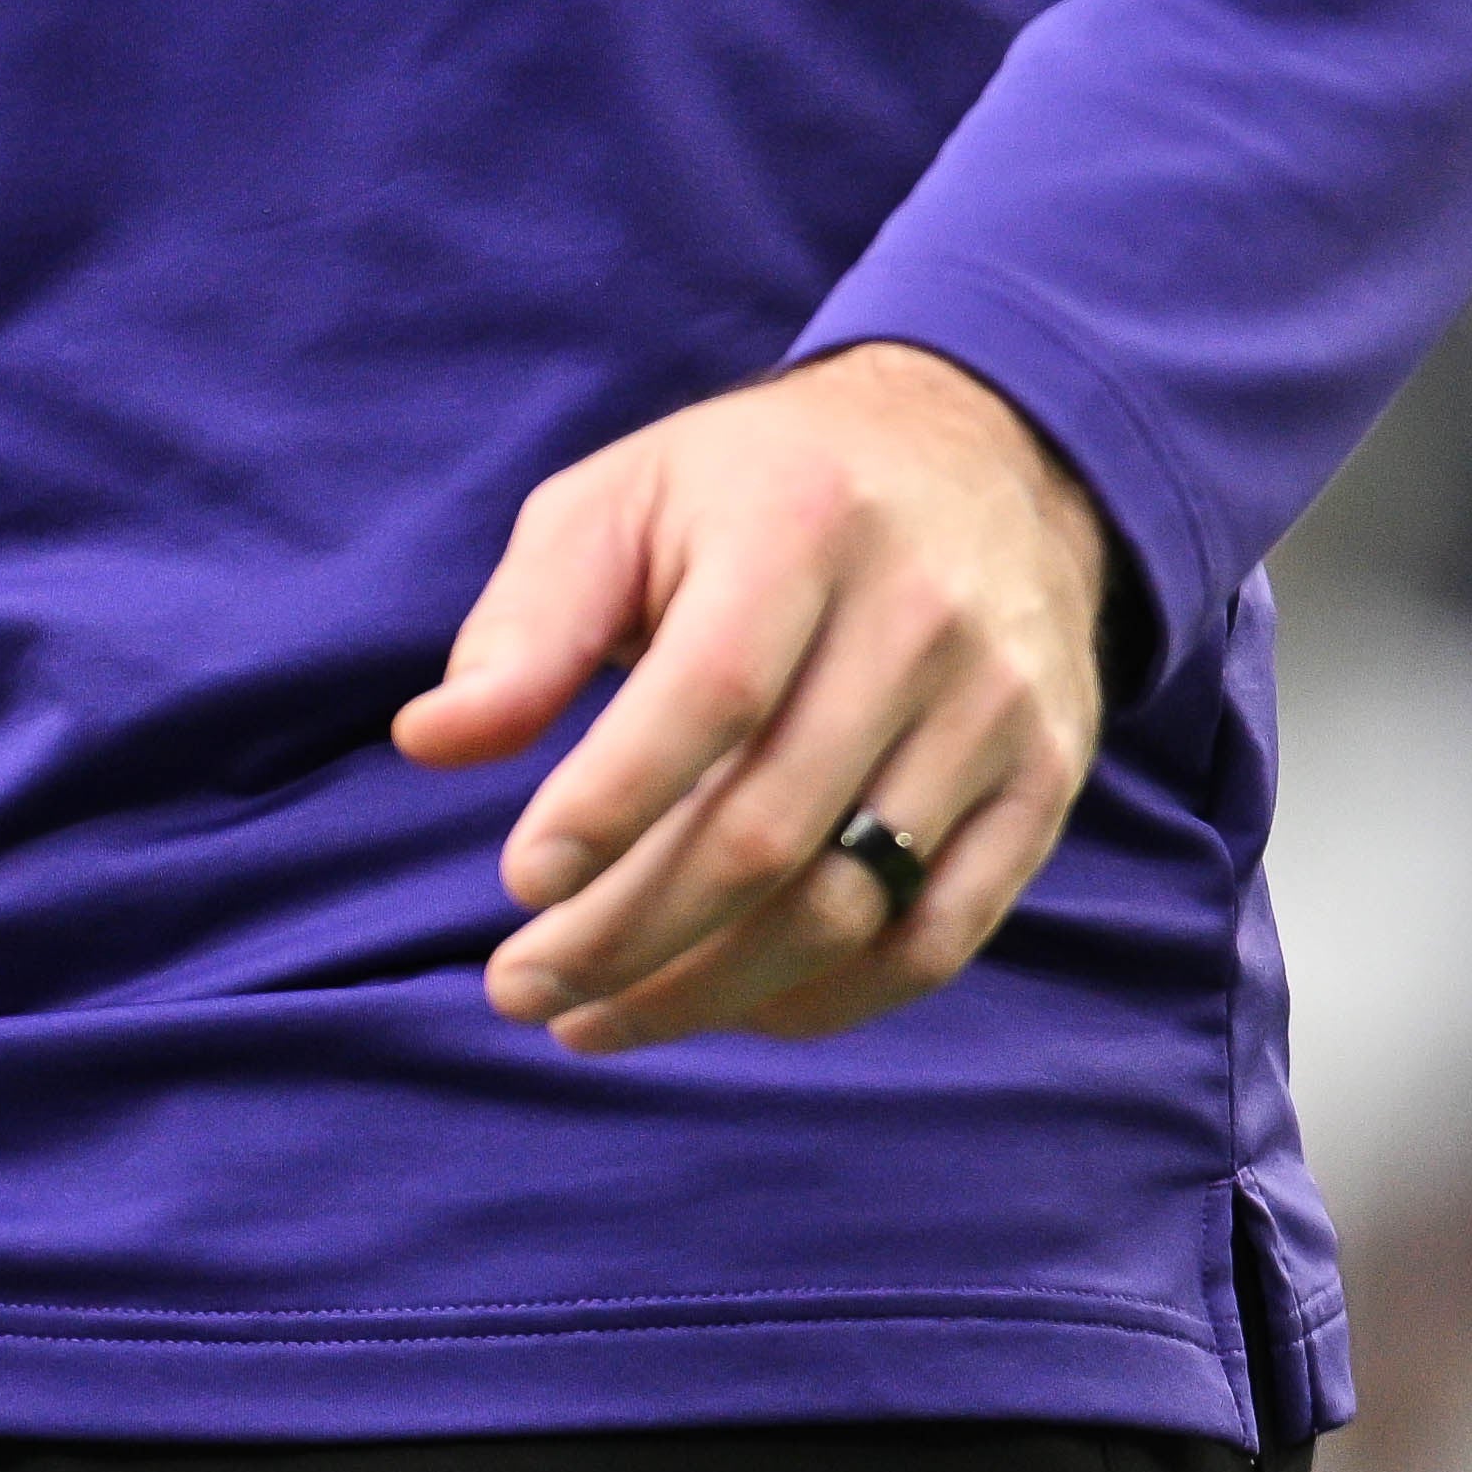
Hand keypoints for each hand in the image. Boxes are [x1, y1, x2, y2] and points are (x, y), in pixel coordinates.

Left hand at [386, 343, 1114, 1053]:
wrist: (984, 455)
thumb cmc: (756, 487)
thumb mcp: (621, 502)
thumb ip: (527, 625)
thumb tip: (429, 742)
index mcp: (800, 528)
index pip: (710, 696)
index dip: (611, 804)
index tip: (520, 882)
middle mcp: (919, 623)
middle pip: (771, 829)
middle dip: (629, 934)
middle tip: (522, 987)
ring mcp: (996, 714)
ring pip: (850, 906)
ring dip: (708, 990)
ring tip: (592, 1017)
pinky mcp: (1043, 786)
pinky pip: (939, 938)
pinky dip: (827, 999)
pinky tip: (729, 1009)